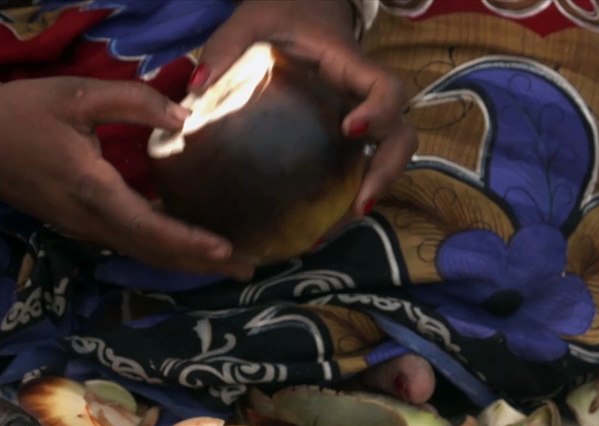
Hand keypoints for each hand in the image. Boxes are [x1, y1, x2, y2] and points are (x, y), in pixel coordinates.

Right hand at [0, 77, 254, 278]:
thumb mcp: (78, 94)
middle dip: (200, 264)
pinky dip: (162, 250)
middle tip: (248, 268)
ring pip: (141, 253)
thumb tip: (185, 119)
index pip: (149, 226)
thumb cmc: (23, 112)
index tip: (226, 250)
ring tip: (228, 265)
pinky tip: (187, 245)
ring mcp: (83, 228)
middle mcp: (89, 220)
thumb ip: (134, 102)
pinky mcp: (79, 225)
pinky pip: (129, 244)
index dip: (189, 241)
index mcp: (92, 190)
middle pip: (153, 252)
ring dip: (185, 261)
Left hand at [197, 0, 416, 214]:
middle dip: (385, 172)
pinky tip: (315, 227)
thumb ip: (224, 49)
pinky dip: (345, 197)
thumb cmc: (278, 15)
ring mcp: (358, 120)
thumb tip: (198, 89)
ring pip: (384, 159)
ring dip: (367, 195)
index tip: (350, 131)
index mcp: (348, 65)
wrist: (297, 11)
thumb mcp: (249, 22)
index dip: (379, 112)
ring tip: (330, 230)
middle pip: (400, 136)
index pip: (386, 89)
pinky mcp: (344, 138)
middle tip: (358, 205)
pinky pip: (358, 169)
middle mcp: (361, 97)